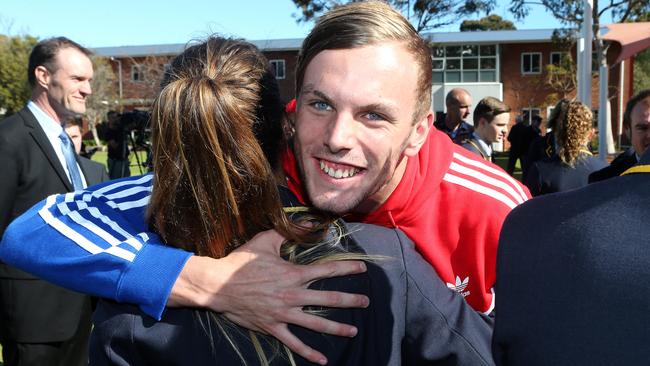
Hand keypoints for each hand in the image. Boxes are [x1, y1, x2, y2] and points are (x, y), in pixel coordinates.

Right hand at [168, 229, 368, 364]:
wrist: (217, 285)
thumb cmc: (240, 262)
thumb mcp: (264, 241)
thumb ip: (286, 233)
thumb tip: (304, 224)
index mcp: (293, 273)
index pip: (327, 270)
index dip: (347, 269)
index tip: (362, 269)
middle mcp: (293, 295)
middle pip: (329, 299)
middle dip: (350, 300)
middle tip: (366, 302)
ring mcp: (284, 313)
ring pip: (316, 324)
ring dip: (337, 328)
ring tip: (353, 331)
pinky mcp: (273, 327)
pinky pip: (294, 343)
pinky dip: (309, 353)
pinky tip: (322, 360)